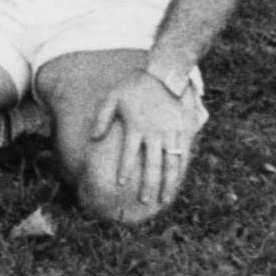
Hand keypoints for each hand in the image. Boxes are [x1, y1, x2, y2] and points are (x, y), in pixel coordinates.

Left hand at [89, 73, 205, 219]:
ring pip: (170, 164)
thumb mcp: (112, 98)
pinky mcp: (183, 130)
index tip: (121, 184)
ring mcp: (170, 133)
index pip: (129, 154)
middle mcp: (154, 133)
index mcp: (135, 126)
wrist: (164, 74)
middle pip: (152, 165)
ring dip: (167, 184)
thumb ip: (101, 118)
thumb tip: (92, 138)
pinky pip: (183, 154)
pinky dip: (180, 170)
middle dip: (148, 185)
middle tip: (143, 201)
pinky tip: (178, 181)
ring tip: (163, 199)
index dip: (125, 170)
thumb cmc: (134, 86)